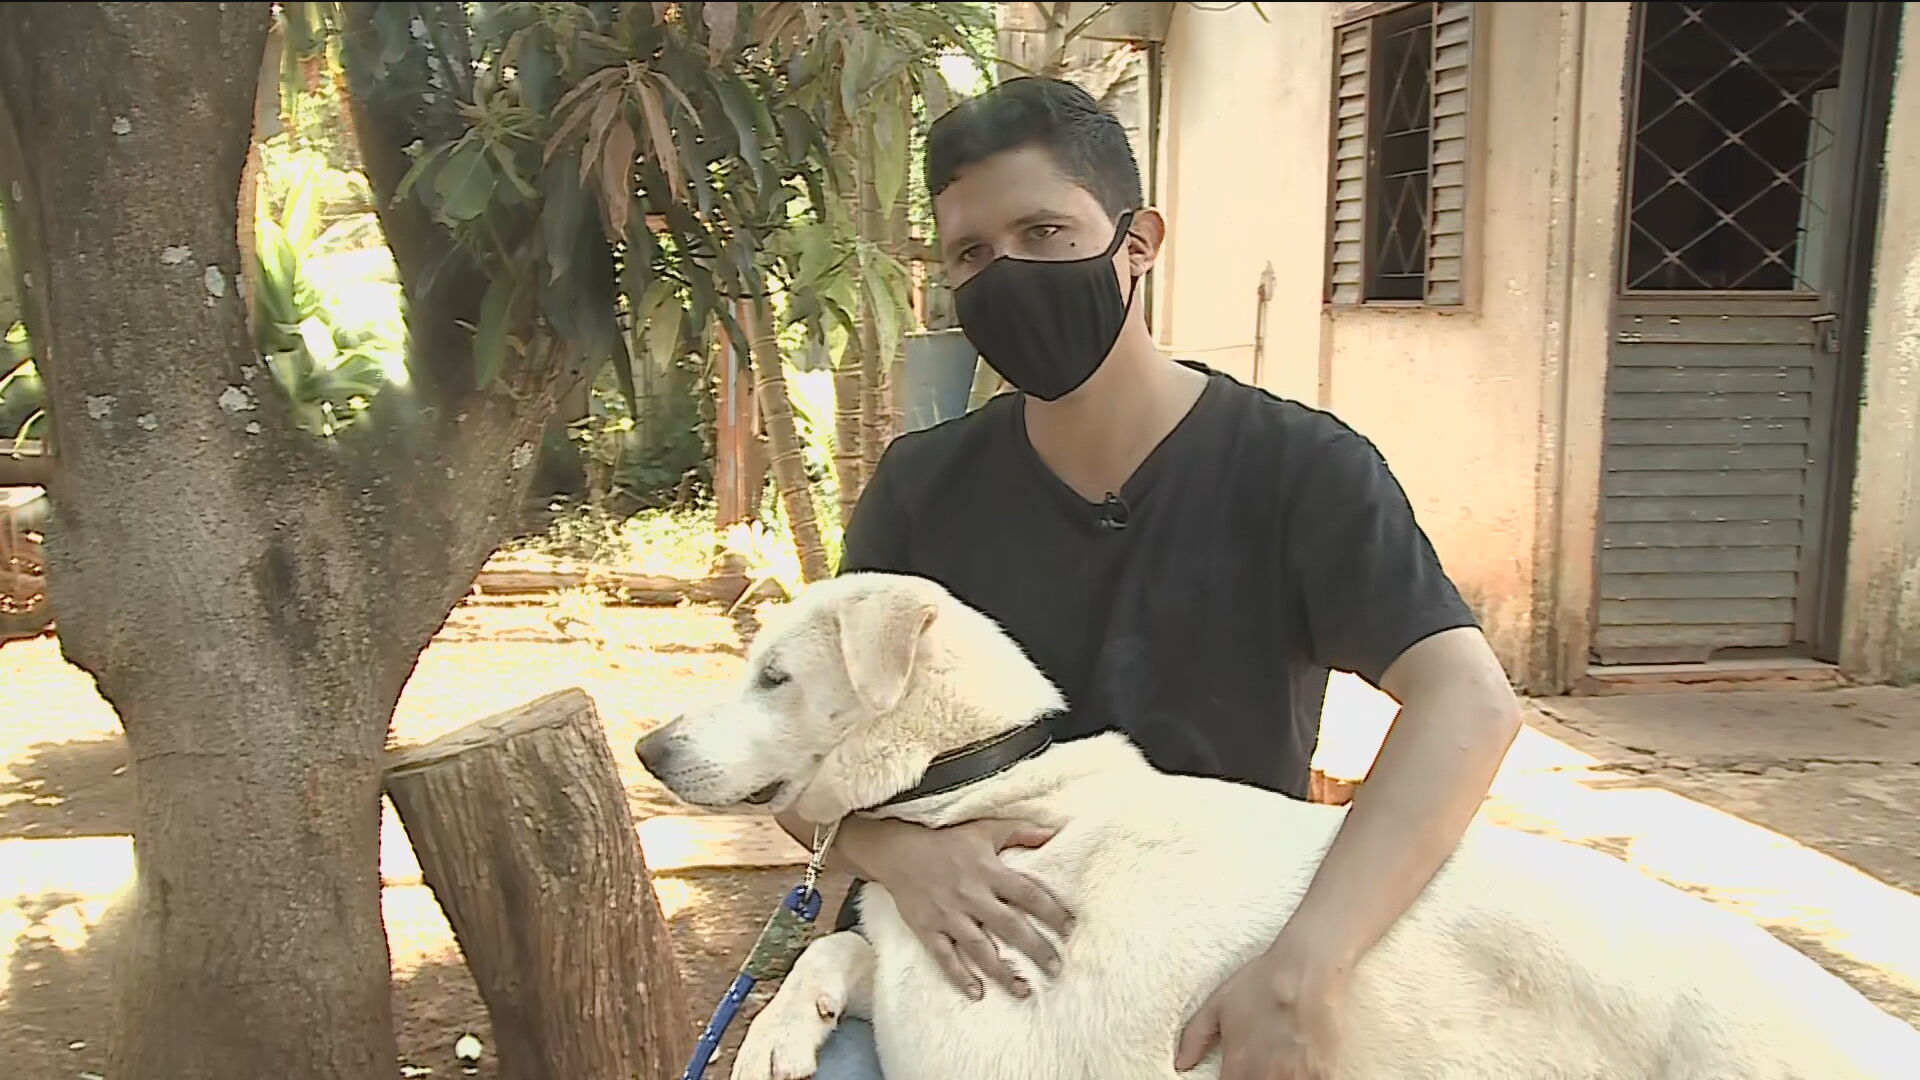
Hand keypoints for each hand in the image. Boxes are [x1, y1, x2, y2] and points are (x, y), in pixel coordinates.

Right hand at [854, 817, 1072, 999]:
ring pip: (980, 949)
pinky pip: (945, 957)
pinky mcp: (927, 928)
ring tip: (1024, 990)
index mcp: (989, 871)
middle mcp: (972, 895)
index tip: (1070, 929)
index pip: (1028, 894)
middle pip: (1010, 927)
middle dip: (1036, 949)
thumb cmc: (946, 840)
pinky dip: (960, 976)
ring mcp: (949, 915)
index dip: (1052, 912)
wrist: (897, 850)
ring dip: (1003, 972)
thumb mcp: (985, 829)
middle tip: (1056, 968)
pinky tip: (977, 992)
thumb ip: (1020, 831)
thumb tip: (1054, 833)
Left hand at [1173, 947, 1343, 1078]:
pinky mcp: (1323, 1074)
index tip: (1229, 1076)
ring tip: (1274, 1068)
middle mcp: (1266, 1077)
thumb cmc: (1262, 983)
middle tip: (1253, 1069)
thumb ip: (1194, 1037)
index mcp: (1238, 1067)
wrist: (1305, 970)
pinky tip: (1297, 1069)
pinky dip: (1302, 1079)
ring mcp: (1297, 1078)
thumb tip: (1180, 1063)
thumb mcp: (1217, 1004)